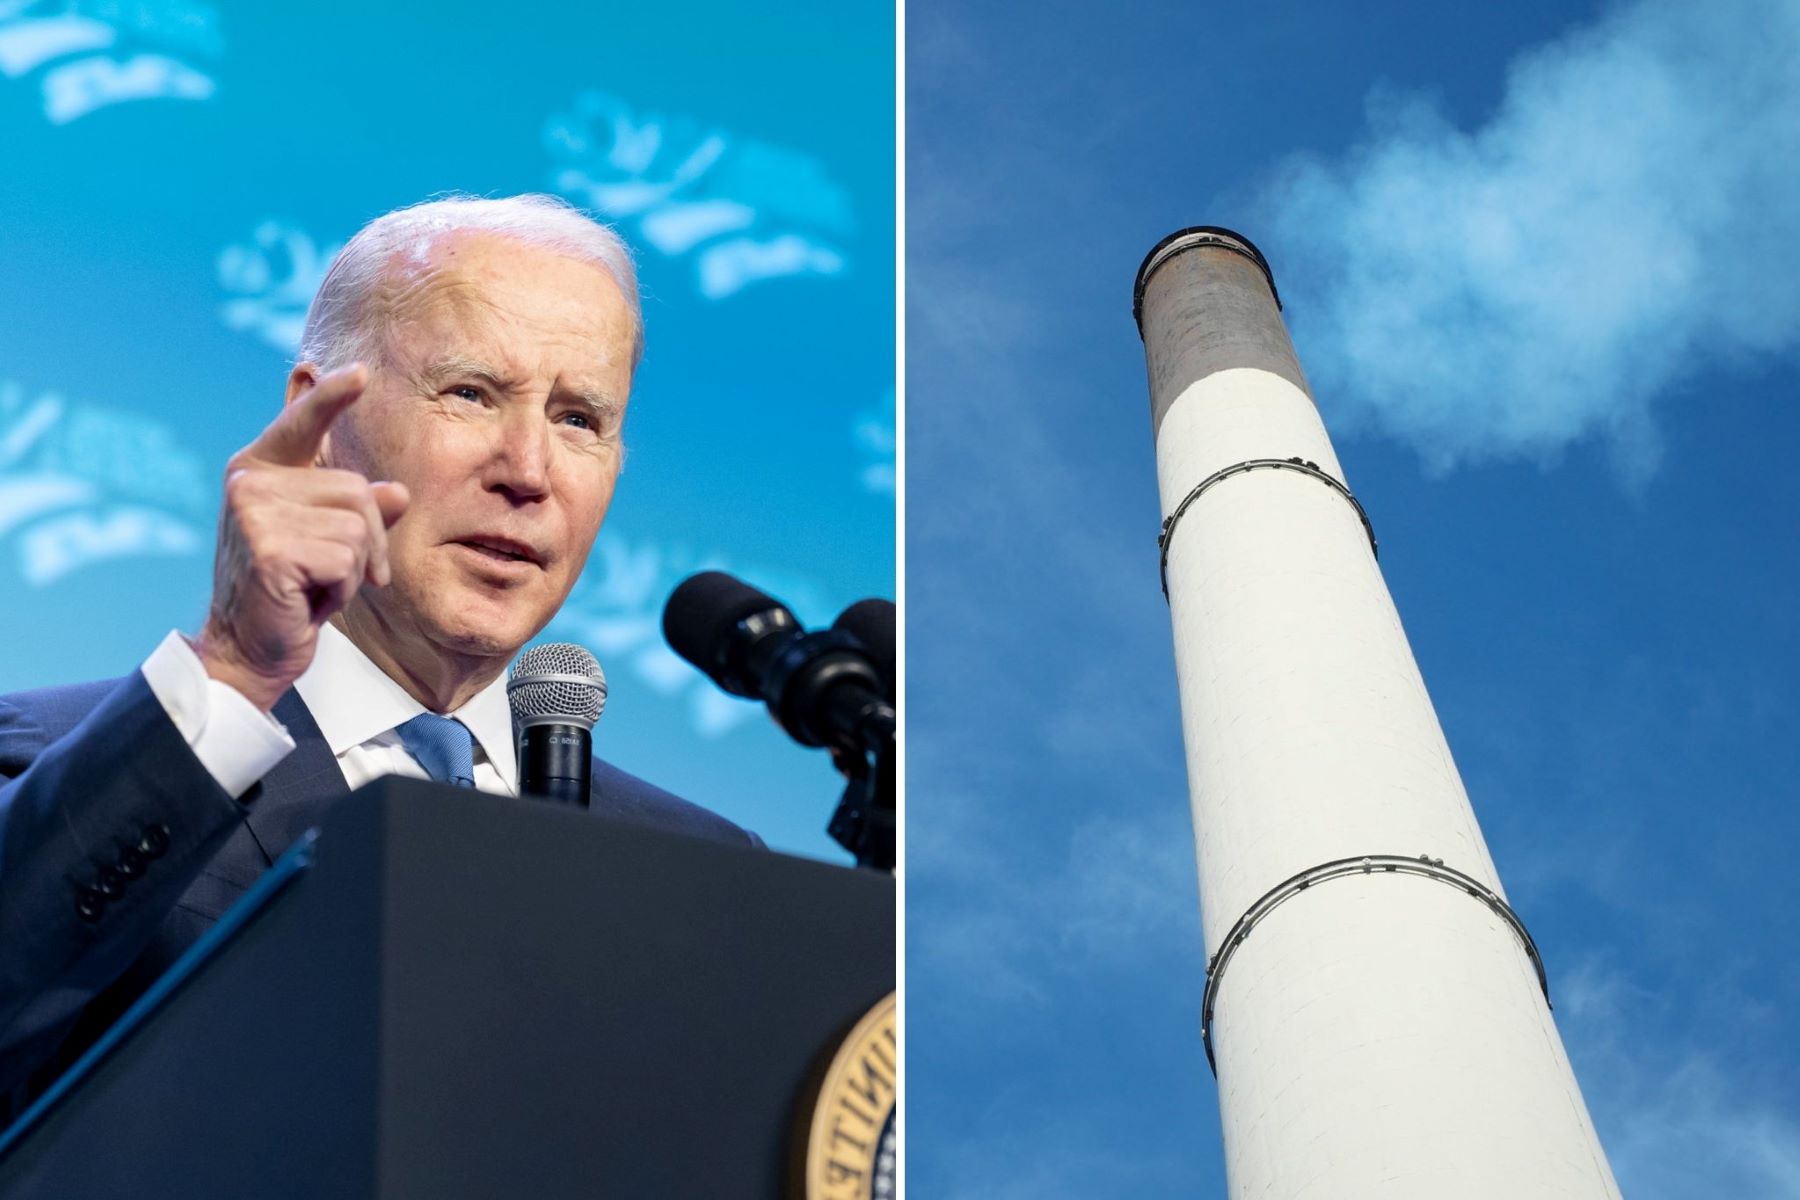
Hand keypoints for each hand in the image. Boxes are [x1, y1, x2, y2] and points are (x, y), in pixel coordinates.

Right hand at [194, 365, 409, 711]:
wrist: (249, 649)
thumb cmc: (289, 593)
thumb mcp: (326, 542)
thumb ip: (354, 510)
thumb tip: (397, 491)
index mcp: (259, 470)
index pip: (301, 424)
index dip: (331, 398)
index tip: (358, 372)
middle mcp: (251, 483)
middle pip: (358, 490)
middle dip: (367, 541)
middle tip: (333, 576)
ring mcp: (255, 514)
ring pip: (358, 527)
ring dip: (354, 569)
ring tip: (316, 587)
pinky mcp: (271, 550)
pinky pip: (347, 559)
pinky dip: (342, 589)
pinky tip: (308, 601)